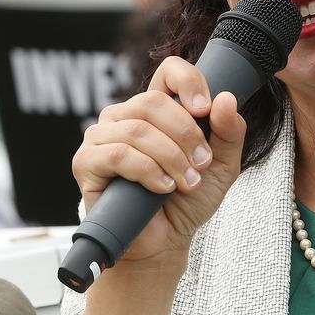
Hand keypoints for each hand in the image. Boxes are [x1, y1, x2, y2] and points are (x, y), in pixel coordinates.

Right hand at [71, 56, 247, 263]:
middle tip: (201, 163)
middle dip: (185, 134)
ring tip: (185, 183)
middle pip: (153, 101)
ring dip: (170, 158)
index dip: (188, 81)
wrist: (163, 243)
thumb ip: (228, 133)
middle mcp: (124, 116)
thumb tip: (226, 99)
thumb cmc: (185, 201)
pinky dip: (147, 171)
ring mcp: (101, 137)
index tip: (205, 109)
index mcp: (155, 109)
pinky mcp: (86, 162)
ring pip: (138, 129)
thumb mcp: (221, 167)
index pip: (168, 72)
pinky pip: (118, 153)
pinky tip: (161, 188)